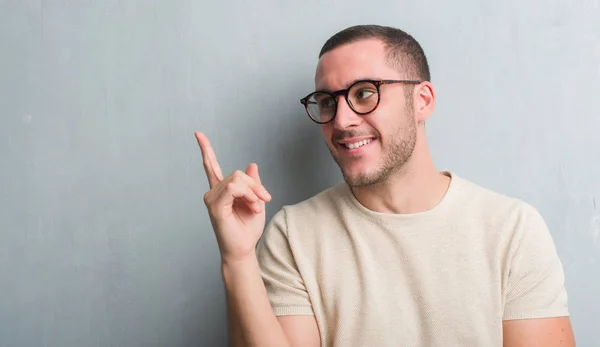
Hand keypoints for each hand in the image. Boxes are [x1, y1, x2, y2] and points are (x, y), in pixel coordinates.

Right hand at [195, 132, 271, 262]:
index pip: (210, 165)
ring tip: (256, 207)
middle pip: (237, 174)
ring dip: (253, 192)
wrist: (244, 248)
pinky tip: (251, 206)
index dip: (205, 149)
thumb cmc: (248, 229)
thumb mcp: (256, 201)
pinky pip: (233, 188)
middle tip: (265, 199)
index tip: (198, 133)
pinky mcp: (215, 206)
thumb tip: (251, 164)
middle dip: (255, 185)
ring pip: (237, 179)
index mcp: (222, 190)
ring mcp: (212, 198)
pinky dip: (247, 195)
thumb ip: (252, 183)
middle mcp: (214, 192)